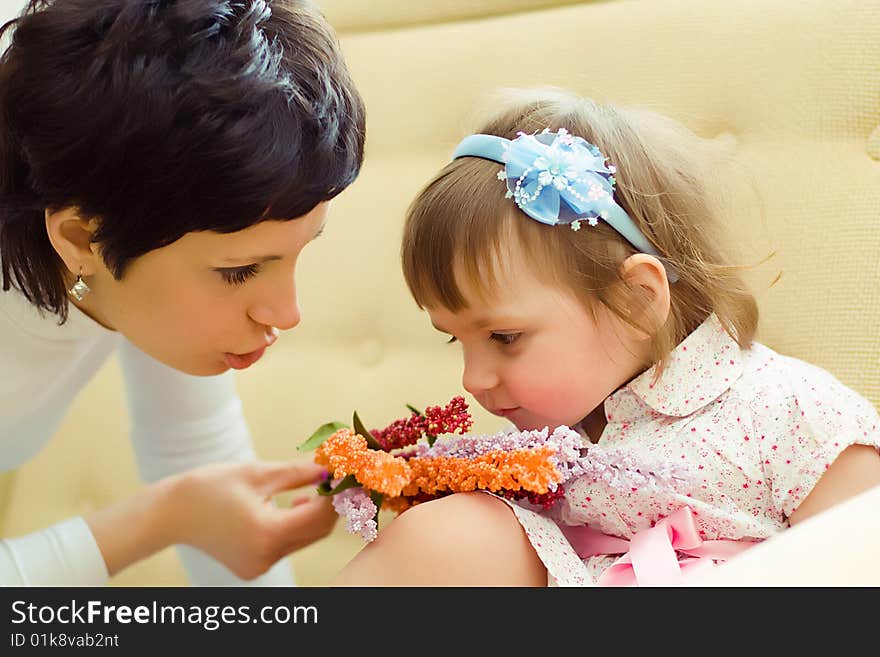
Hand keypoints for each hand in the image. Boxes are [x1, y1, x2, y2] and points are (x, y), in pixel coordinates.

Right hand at [165, 460, 336, 579]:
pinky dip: (296, 526)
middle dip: (330, 505)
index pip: (319, 515)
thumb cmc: (209, 487)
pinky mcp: (253, 567)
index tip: (346, 473)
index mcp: (267, 533)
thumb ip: (298, 473)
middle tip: (338, 478)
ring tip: (316, 488)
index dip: (337, 493)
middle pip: (316, 531)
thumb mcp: (258, 474)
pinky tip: (294, 505)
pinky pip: (286, 546)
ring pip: (303, 539)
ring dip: (315, 515)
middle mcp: (265, 556)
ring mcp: (259, 565)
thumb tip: (329, 467)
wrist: (169, 513)